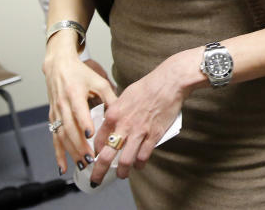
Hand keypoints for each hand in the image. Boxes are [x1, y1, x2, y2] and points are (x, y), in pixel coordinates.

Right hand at [43, 35, 116, 175]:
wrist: (59, 67)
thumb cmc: (81, 74)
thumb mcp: (98, 81)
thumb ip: (110, 97)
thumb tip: (124, 112)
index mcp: (74, 93)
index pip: (78, 111)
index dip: (84, 123)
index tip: (91, 136)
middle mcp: (63, 105)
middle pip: (69, 128)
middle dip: (79, 145)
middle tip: (91, 159)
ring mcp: (56, 113)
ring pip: (62, 136)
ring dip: (71, 152)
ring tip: (82, 164)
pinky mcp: (52, 118)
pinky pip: (54, 139)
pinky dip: (58, 154)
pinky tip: (63, 167)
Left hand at [88, 50, 193, 183]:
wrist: (169, 83)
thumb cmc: (147, 86)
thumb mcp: (124, 96)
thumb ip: (116, 111)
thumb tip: (111, 122)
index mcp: (113, 114)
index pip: (98, 139)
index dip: (96, 152)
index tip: (96, 157)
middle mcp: (123, 125)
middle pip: (107, 155)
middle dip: (99, 171)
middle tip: (95, 180)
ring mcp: (139, 132)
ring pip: (126, 161)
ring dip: (122, 172)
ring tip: (122, 175)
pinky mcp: (154, 135)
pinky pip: (143, 156)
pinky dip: (140, 164)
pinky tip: (139, 165)